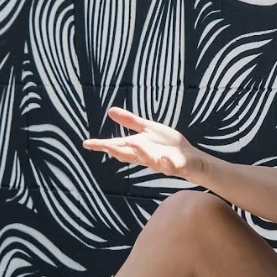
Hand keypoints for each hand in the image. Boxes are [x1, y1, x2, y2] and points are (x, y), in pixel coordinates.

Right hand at [83, 107, 201, 180]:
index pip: (118, 146)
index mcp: (138, 146)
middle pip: (129, 155)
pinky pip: (170, 166)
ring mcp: (160, 162)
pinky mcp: (175, 165)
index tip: (86, 143)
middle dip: (116, 151)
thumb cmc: (167, 144)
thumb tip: (110, 111)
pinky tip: (164, 158)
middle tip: (103, 146)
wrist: (189, 157)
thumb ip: (130, 121)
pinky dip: (166, 163)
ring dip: (141, 153)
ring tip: (133, 143)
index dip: (103, 145)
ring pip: (148, 160)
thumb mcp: (148, 129)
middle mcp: (146, 156)